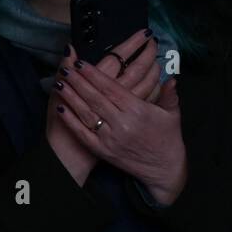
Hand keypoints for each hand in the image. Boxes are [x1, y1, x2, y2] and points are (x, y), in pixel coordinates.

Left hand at [52, 30, 187, 204]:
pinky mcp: (103, 150)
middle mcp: (122, 124)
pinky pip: (82, 132)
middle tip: (66, 67)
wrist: (163, 168)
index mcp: (138, 111)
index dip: (94, 75)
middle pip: (95, 98)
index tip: (81, 63)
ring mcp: (110, 138)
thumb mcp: (172, 114)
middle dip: (78, 81)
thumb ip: (169, 94)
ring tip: (59, 82)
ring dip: (71, 96)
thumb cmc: (168, 139)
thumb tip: (171, 79)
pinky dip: (70, 119)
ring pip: (86, 113)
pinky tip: (60, 107)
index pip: (111, 88)